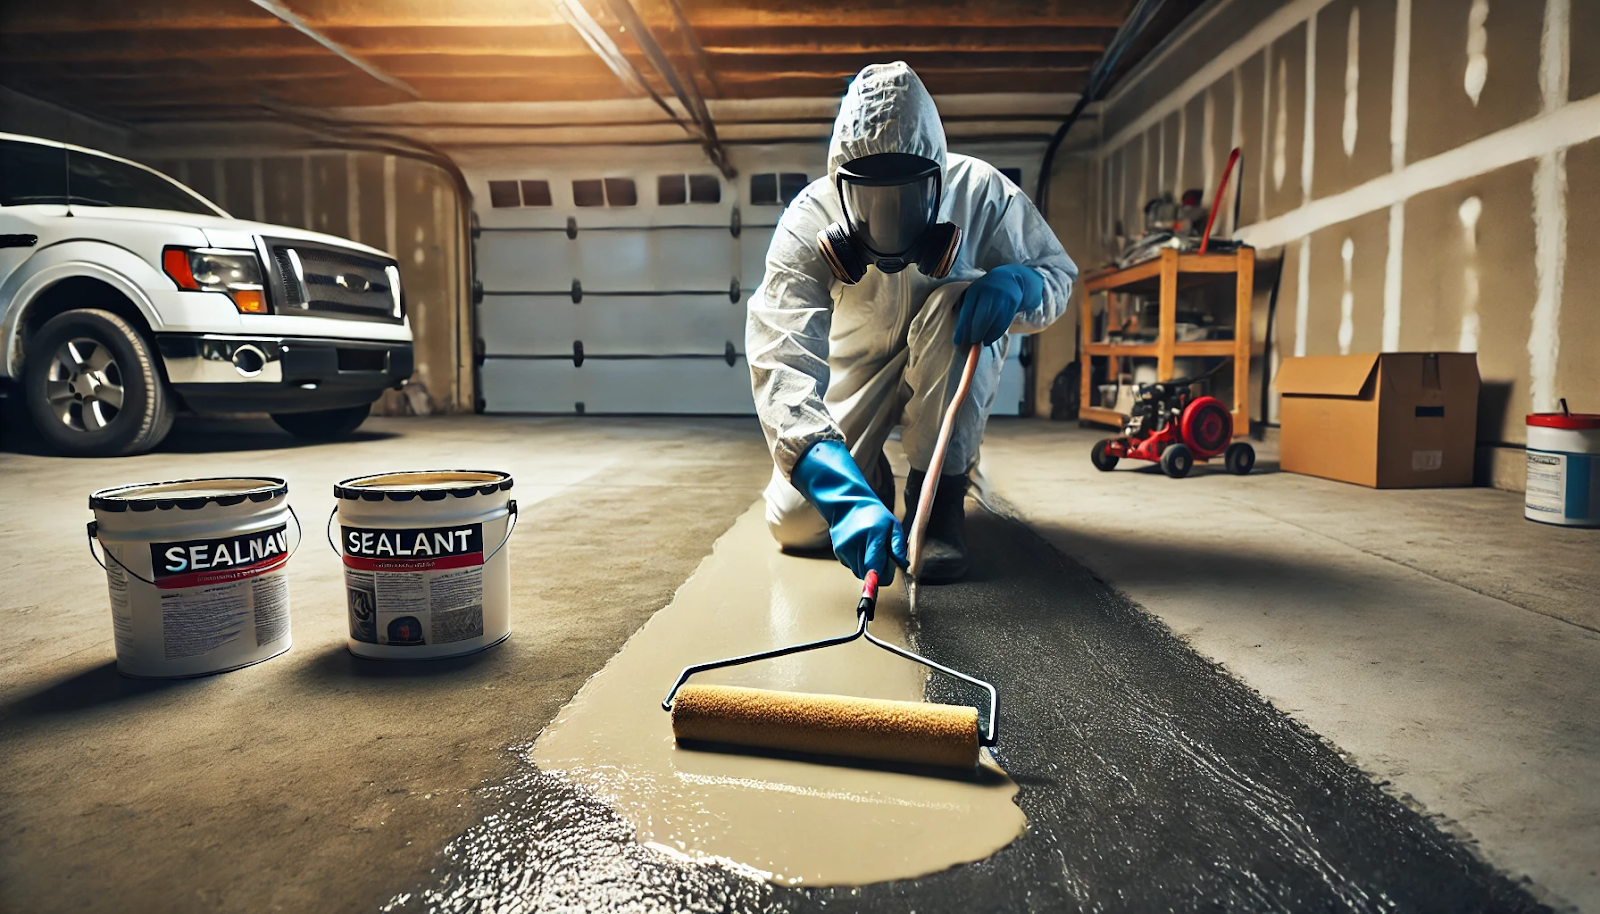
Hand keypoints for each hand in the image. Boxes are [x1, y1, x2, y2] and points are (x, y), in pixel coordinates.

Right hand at [790, 440, 907, 583]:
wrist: (847, 502)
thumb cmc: (874, 513)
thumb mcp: (893, 525)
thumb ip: (899, 546)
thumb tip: (904, 565)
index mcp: (873, 536)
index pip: (876, 570)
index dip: (885, 575)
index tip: (890, 568)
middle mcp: (856, 544)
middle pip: (868, 574)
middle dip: (878, 571)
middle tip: (883, 555)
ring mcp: (845, 549)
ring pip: (859, 573)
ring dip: (868, 567)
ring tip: (871, 549)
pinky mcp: (839, 552)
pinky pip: (852, 566)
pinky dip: (859, 561)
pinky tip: (861, 547)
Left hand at [954, 264, 1043, 344]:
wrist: (1008, 280)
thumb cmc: (985, 291)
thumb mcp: (974, 295)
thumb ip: (968, 311)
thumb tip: (962, 334)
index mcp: (975, 291)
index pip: (967, 312)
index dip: (961, 328)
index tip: (957, 342)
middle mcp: (989, 293)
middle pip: (982, 319)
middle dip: (976, 333)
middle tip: (972, 341)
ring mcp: (1002, 299)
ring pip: (993, 322)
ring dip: (986, 335)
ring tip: (981, 340)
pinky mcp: (1012, 305)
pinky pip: (1003, 324)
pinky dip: (995, 334)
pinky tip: (989, 339)